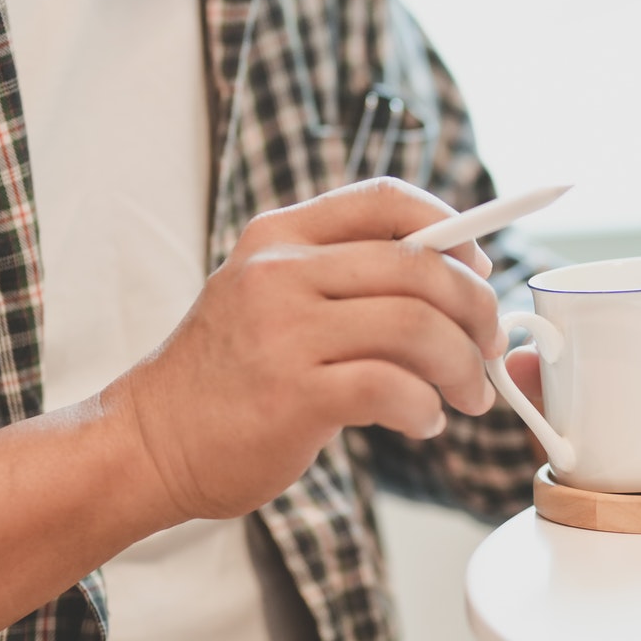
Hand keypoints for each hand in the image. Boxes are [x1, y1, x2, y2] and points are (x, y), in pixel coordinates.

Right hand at [107, 178, 502, 519]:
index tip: (481, 268)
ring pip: (418, 327)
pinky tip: (423, 422)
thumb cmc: (228, 377)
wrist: (149, 441)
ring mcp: (285, 332)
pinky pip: (395, 388)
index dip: (455, 227)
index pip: (388, 199)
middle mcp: (281, 273)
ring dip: (463, 367)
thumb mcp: (271, 298)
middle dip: (478, 310)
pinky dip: (427, 408)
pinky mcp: (293, 394)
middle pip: (421, 266)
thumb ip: (344, 279)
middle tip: (491, 349)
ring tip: (467, 396)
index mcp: (280, 236)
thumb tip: (454, 281)